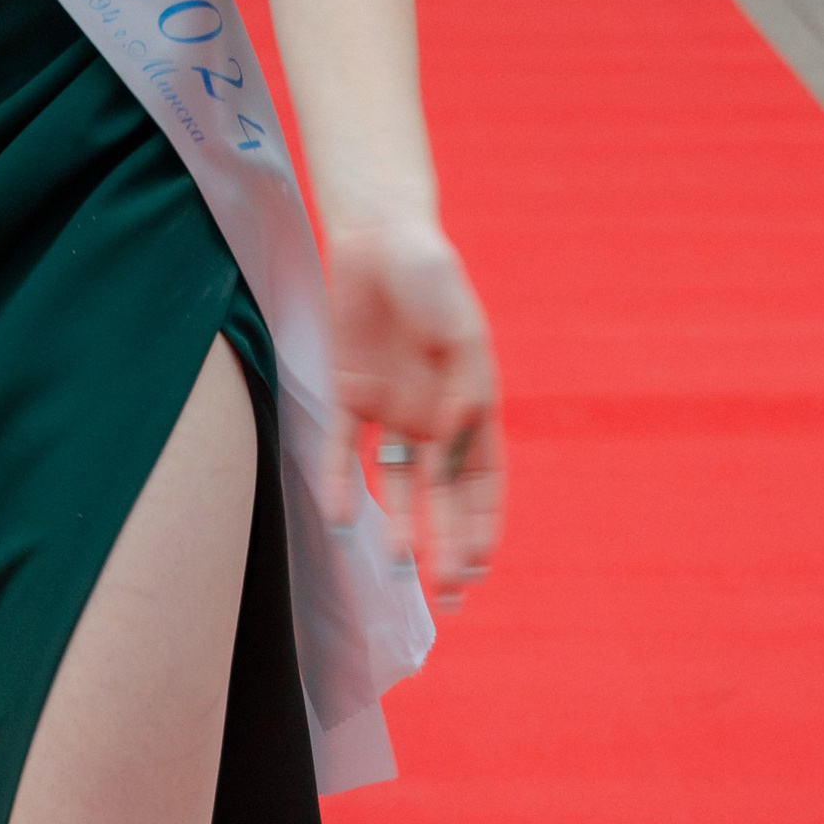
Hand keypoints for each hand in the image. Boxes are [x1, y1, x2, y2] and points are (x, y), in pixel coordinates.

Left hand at [327, 214, 502, 613]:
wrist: (379, 233)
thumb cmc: (431, 274)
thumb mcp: (457, 324)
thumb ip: (459, 379)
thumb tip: (450, 434)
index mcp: (473, 401)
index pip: (484, 476)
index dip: (484, 520)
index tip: (482, 562)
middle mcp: (433, 415)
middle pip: (443, 493)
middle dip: (449, 542)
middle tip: (450, 590)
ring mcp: (390, 407)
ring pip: (395, 481)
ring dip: (399, 523)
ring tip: (399, 564)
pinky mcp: (347, 393)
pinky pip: (342, 447)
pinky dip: (339, 479)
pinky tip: (341, 516)